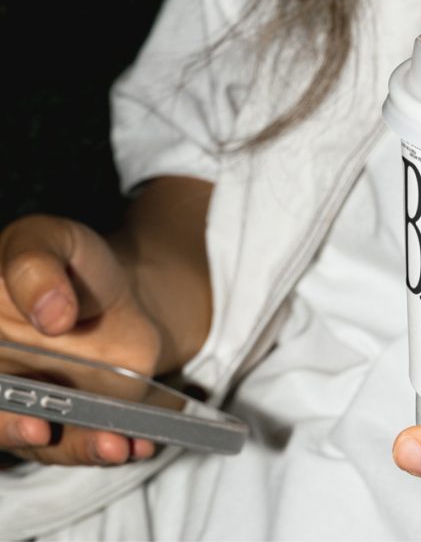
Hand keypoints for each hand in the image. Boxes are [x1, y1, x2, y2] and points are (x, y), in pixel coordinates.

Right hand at [0, 215, 160, 464]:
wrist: (126, 287)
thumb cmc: (73, 261)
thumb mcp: (50, 241)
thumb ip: (37, 267)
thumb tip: (52, 313)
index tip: (14, 408)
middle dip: (13, 431)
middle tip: (44, 433)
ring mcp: (31, 406)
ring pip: (41, 442)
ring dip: (75, 448)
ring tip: (115, 445)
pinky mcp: (72, 421)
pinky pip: (85, 442)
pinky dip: (112, 448)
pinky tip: (138, 445)